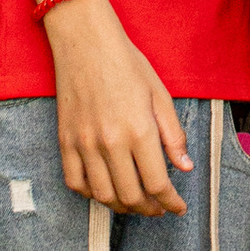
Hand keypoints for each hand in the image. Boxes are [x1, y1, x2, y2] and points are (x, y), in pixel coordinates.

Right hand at [49, 0, 191, 213]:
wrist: (85, 41)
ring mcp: (84, 144)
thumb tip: (184, 167)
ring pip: (103, 195)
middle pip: (131, 196)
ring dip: (122, 206)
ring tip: (135, 202)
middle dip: (149, 208)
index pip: (157, 183)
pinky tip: (105, 189)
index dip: (170, 202)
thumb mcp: (159, 94)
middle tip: (159, 207)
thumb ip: (173, 134)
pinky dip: (91, 194)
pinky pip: (75, 182)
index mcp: (139, 130)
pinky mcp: (65, 141)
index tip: (177, 207)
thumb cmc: (126, 62)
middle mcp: (110, 142)